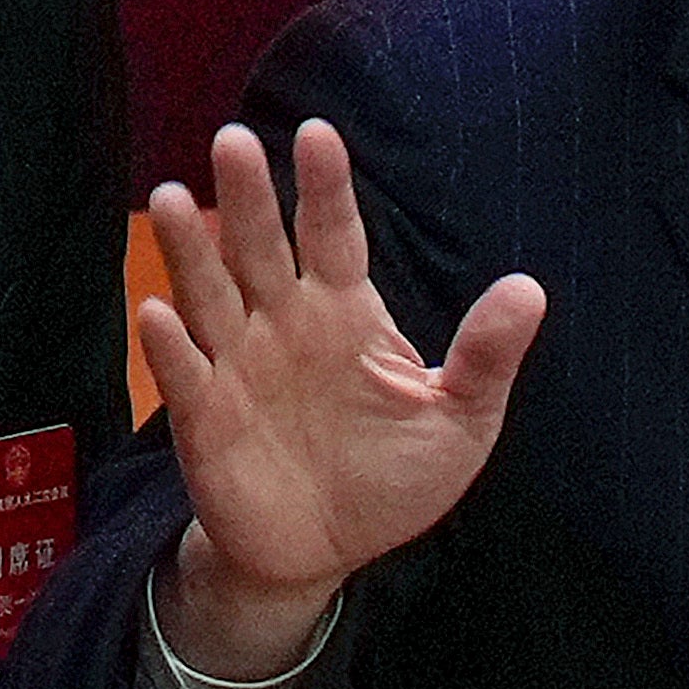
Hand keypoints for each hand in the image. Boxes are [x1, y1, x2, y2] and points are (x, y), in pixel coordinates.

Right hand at [135, 118, 545, 678]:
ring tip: (174, 198)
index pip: (334, 234)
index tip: (318, 135)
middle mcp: (283, 325)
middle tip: (234, 140)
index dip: (324, 187)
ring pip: (209, 295)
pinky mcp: (206, 421)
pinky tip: (159, 312)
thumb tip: (529, 289)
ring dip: (190, 250)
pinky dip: (171, 347)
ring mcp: (239, 368)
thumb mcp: (458, 421)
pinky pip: (186, 376)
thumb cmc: (390, 479)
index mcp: (344, 311)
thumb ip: (484, 357)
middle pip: (262, 247)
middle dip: (249, 196)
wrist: (328, 553)